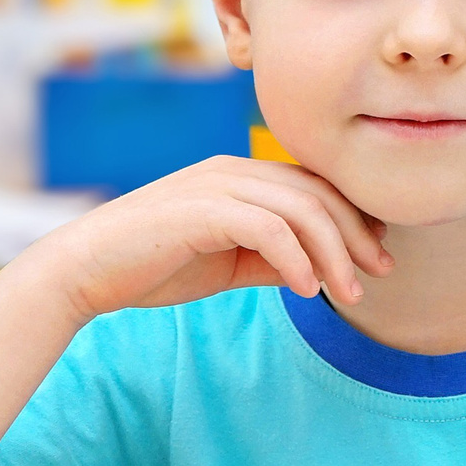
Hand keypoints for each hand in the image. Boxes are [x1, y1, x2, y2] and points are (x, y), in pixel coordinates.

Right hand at [20, 156, 393, 322]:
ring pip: (301, 209)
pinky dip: (296, 259)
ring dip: (334, 254)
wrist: (83, 271)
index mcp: (240, 177)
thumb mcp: (227, 263)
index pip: (315, 186)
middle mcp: (232, 171)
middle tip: (382, 273)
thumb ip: (271, 257)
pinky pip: (269, 229)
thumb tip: (319, 269)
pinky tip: (307, 290)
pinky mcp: (201, 210)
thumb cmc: (153, 266)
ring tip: (349, 294)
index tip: (379, 254)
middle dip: (357, 234)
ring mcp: (217, 186)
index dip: (355, 217)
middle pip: (318, 193)